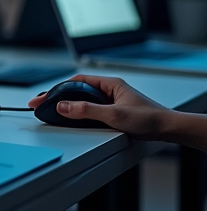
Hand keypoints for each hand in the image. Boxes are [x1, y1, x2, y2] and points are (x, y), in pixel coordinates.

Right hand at [28, 75, 169, 138]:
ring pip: (83, 100)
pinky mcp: (114, 111)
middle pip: (77, 90)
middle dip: (58, 96)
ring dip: (68, 105)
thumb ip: (87, 110)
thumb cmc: (149, 119)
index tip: (43, 98)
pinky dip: (78, 112)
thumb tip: (63, 106)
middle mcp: (109, 90)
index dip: (57, 89)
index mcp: (109, 84)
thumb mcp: (114, 115)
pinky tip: (72, 118)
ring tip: (52, 110)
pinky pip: (91, 109)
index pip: (76, 82)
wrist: (169, 129)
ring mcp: (111, 100)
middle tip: (41, 104)